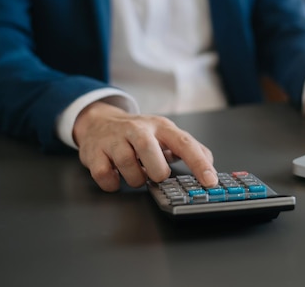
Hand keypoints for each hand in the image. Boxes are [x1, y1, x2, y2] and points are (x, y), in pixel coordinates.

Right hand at [73, 101, 217, 191]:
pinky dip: (113, 183)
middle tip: (156, 175)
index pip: (184, 143)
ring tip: (136, 173)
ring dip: (135, 179)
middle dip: (157, 172)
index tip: (210, 181)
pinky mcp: (94, 152)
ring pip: (127, 165)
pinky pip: (105, 175)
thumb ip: (188, 147)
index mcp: (161, 127)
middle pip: (151, 152)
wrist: (98, 122)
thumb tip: (209, 162)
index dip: (199, 163)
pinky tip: (116, 176)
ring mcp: (114, 139)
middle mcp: (138, 129)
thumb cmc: (137, 133)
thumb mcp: (164, 134)